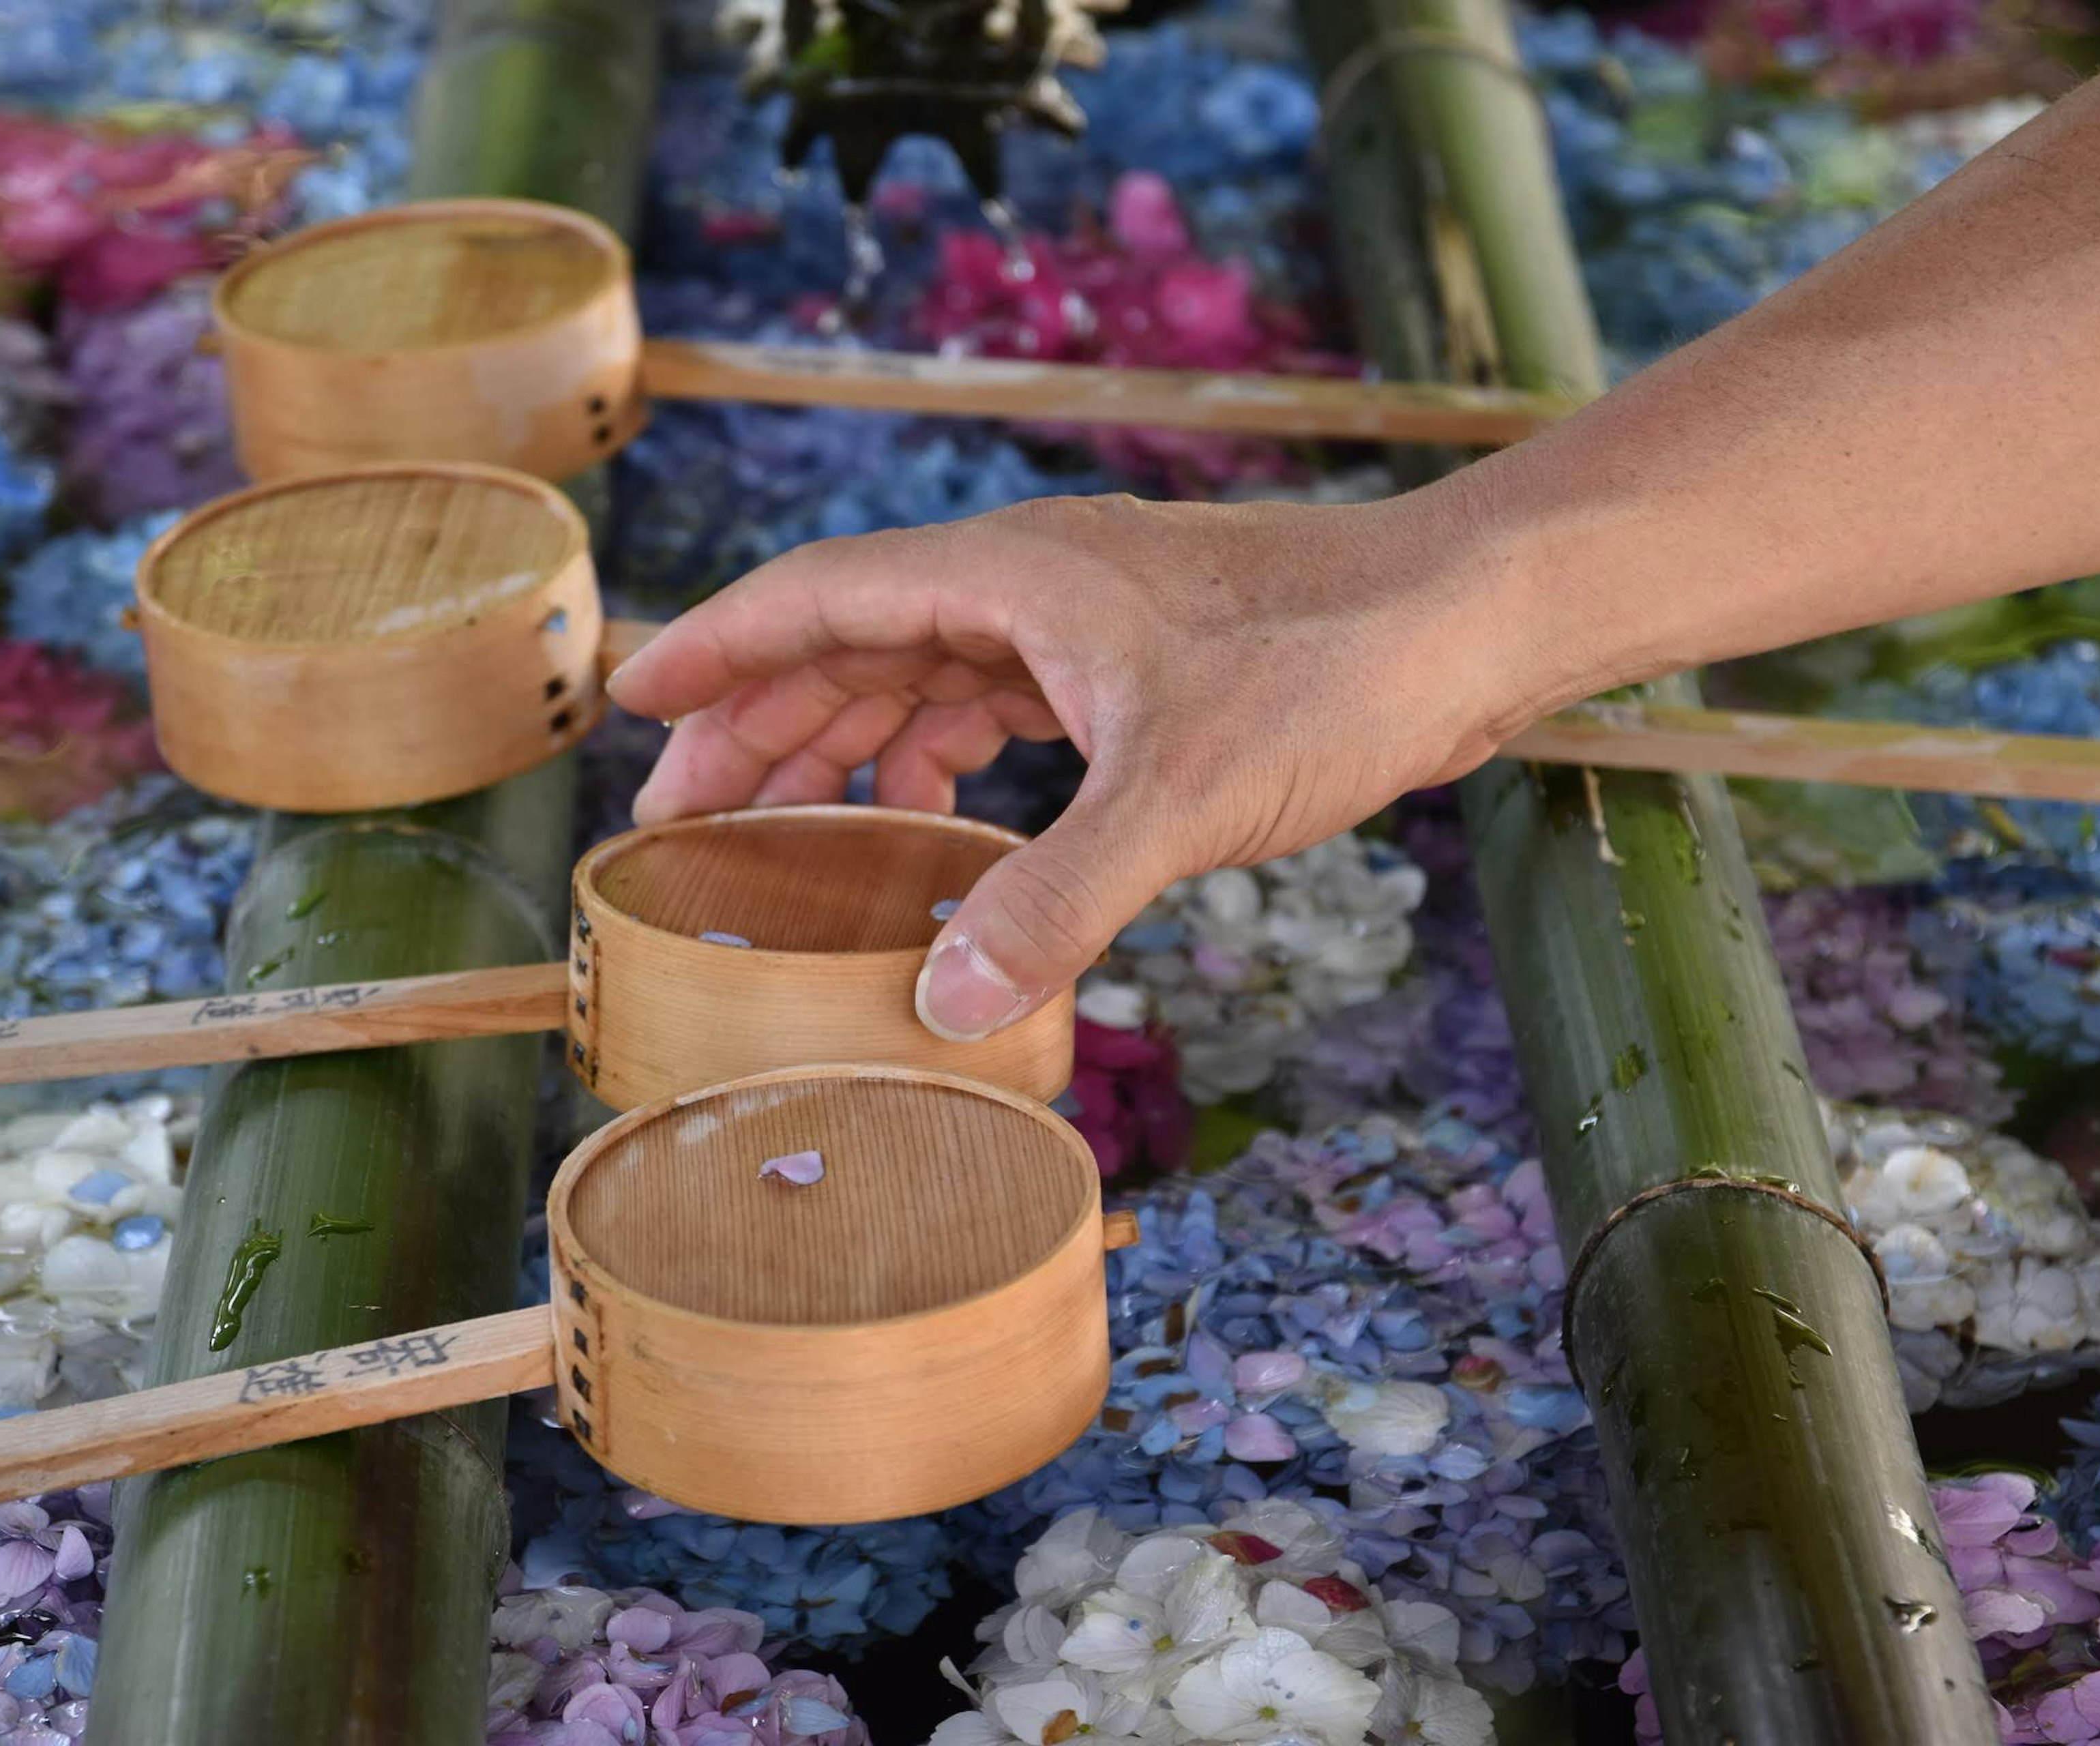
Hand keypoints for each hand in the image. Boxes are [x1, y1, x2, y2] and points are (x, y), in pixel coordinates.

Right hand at [606, 488, 1554, 1041]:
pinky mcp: (1136, 663)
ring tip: (786, 828)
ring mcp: (1084, 619)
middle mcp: (1032, 581)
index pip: (817, 597)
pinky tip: (936, 818)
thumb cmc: (1334, 670)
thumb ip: (1054, 902)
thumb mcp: (1178, 799)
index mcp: (1011, 576)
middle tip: (682, 817)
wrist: (1470, 620)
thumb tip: (941, 1003)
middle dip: (760, 721)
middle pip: (852, 637)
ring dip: (848, 741)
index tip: (628, 703)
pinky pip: (998, 702)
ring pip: (923, 670)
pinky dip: (946, 756)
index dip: (714, 651)